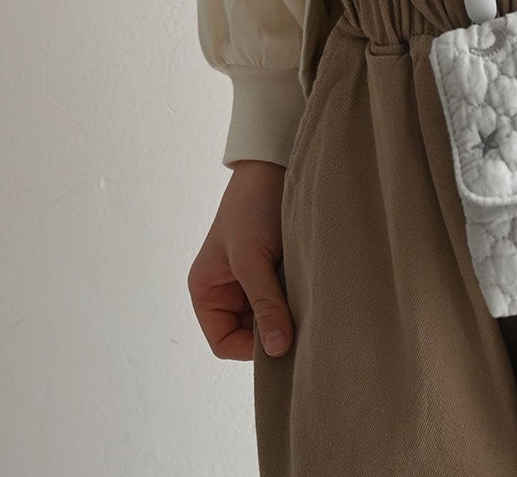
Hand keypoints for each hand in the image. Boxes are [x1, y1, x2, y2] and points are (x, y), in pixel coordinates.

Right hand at [188, 159, 293, 360]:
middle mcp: (228, 291)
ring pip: (272, 317)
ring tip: (304, 299)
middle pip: (250, 333)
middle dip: (273, 329)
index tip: (281, 339)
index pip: (225, 343)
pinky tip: (309, 289)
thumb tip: (278, 350)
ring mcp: (253, 281)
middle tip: (299, 323)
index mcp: (207, 290)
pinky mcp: (276, 270)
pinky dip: (297, 298)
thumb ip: (265, 305)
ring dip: (288, 312)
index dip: (251, 348)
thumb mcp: (252, 260)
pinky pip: (285, 299)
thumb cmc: (252, 208)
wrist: (274, 165)